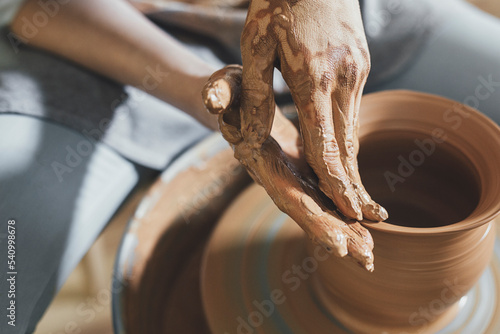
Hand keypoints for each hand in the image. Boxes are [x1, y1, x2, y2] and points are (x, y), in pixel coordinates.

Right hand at [203, 65, 374, 270]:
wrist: (238, 98)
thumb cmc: (230, 91)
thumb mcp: (224, 85)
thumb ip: (219, 92)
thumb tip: (213, 100)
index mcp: (261, 160)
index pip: (286, 194)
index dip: (311, 219)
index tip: (336, 244)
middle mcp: (276, 174)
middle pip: (308, 210)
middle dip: (336, 235)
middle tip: (366, 259)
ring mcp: (291, 173)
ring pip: (320, 205)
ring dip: (344, 229)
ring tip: (369, 254)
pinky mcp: (303, 167)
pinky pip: (326, 191)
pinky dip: (347, 206)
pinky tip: (369, 218)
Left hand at [238, 0, 387, 220]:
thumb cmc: (277, 1)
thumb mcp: (255, 43)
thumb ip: (254, 91)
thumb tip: (251, 132)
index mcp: (312, 77)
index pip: (326, 143)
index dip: (336, 181)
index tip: (348, 211)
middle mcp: (342, 78)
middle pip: (347, 144)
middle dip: (352, 183)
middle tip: (361, 216)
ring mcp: (356, 70)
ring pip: (352, 128)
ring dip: (352, 163)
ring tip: (356, 195)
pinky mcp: (360, 64)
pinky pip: (353, 109)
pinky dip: (347, 135)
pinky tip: (346, 152)